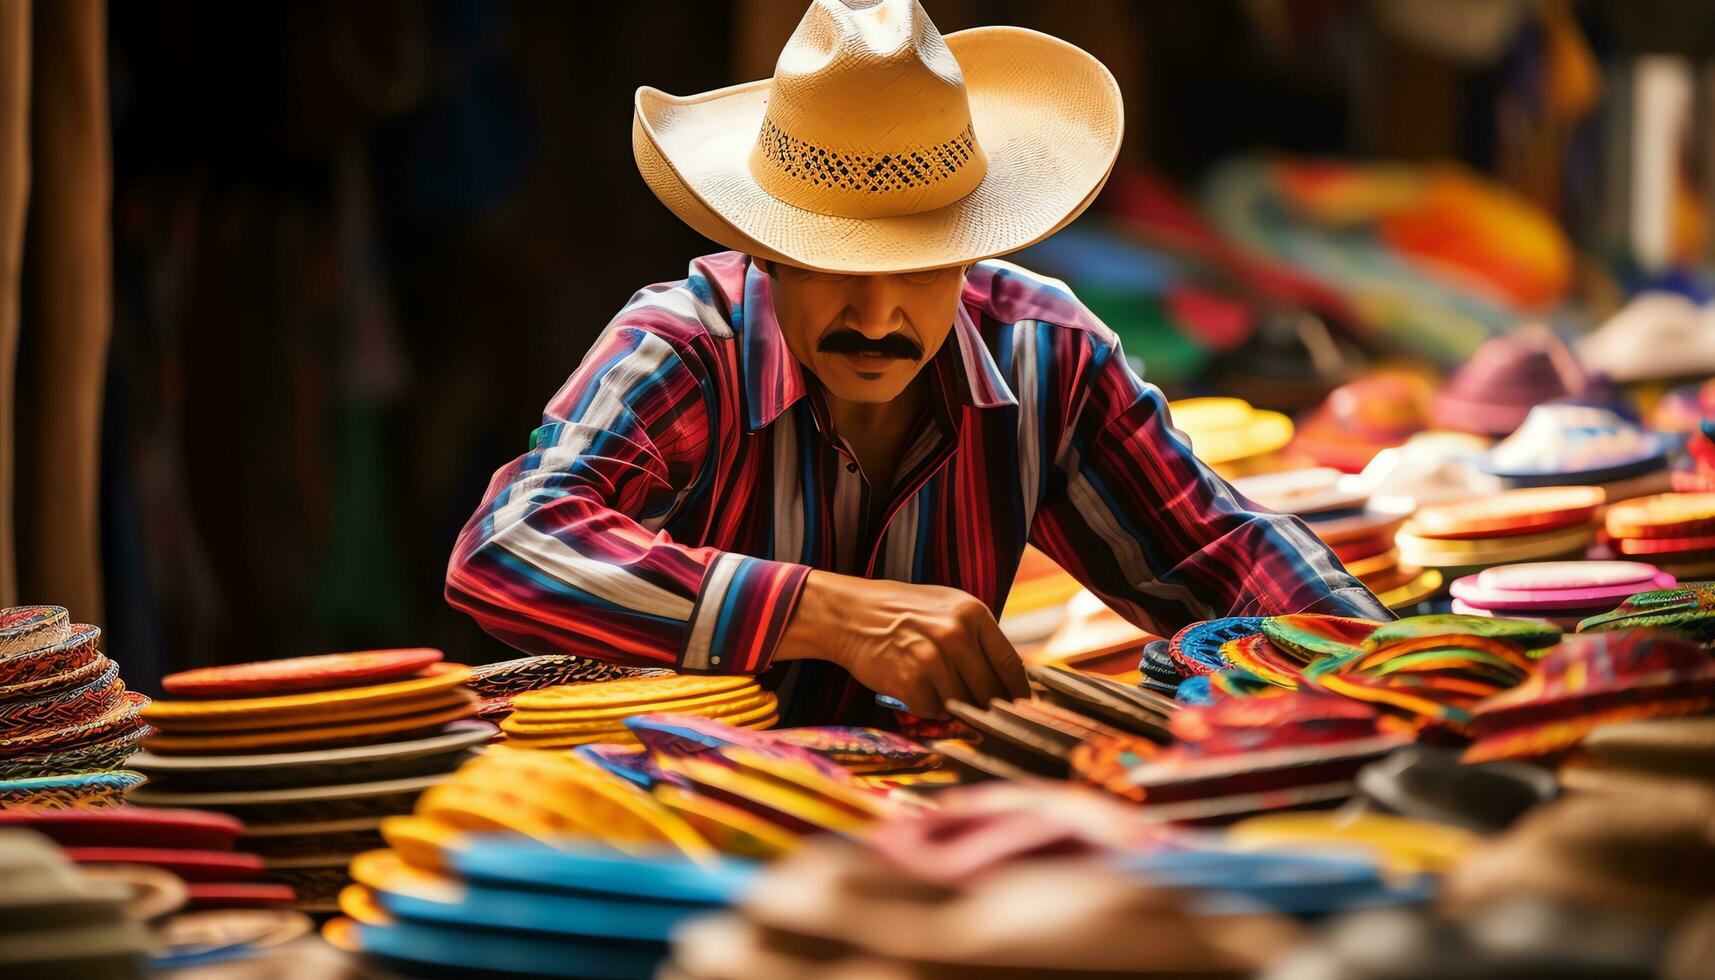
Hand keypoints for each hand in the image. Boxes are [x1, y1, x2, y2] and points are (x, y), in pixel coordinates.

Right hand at [775, 570, 1029, 717]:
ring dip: (954, 707)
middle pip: (991, 692)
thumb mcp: (948, 609)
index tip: (1021, 708)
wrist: (851, 615)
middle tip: (978, 710)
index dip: (1019, 693)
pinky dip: (927, 708)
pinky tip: (915, 690)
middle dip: (986, 706)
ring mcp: (932, 658)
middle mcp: (956, 634)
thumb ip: (979, 638)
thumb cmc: (903, 613)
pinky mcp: (909, 681)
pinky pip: (934, 711)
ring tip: (936, 689)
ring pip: (963, 705)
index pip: (1011, 664)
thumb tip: (1012, 680)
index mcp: (972, 613)